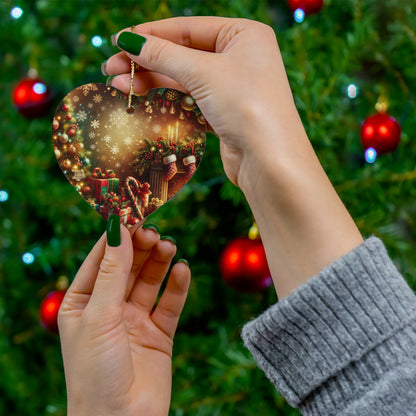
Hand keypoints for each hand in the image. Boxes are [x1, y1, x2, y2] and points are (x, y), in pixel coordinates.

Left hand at [58, 221, 189, 415]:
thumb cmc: (95, 372)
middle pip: (128, 267)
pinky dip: (177, 286)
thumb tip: (118, 228)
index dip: (117, 236)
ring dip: (159, 262)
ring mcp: (135, 320)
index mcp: (83, 303)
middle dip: (141, 248)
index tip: (133, 213)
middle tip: (154, 232)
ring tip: (169, 247)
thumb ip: (112, 272)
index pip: (101, 259)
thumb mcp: (99, 315)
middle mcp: (109, 308)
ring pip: (150, 281)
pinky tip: (182, 270)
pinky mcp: (159, 333)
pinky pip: (170, 303)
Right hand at [104, 17, 362, 298]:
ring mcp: (232, 87)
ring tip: (118, 85)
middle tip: (111, 68)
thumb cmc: (246, 106)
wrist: (269, 161)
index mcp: (243, 35)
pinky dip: (167, 98)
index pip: (188, 28)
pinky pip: (190, 99)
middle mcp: (240, 57)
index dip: (151, 34)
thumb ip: (163, 55)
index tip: (119, 42)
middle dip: (146, 61)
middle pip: (183, 53)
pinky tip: (142, 98)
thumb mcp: (202, 72)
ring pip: (184, 78)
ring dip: (152, 81)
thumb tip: (127, 40)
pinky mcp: (225, 112)